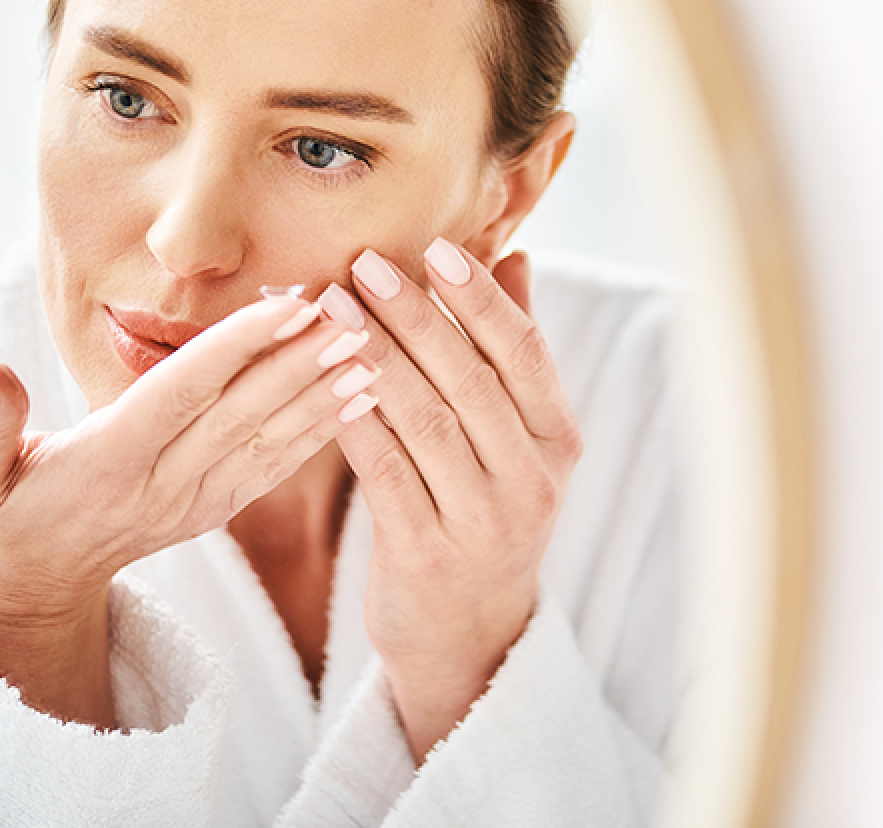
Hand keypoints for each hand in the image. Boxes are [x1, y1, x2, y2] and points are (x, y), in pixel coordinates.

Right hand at [0, 294, 379, 725]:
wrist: (34, 583)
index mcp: (111, 461)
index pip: (185, 394)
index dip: (238, 349)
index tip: (288, 306)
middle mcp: (165, 483)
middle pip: (244, 414)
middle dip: (302, 364)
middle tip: (355, 317)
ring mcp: (197, 500)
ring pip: (271, 439)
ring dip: (324, 395)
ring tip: (374, 350)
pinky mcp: (217, 507)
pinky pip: (275, 466)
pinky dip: (319, 430)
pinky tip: (358, 397)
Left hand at [324, 241, 583, 760]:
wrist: (470, 634)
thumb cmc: (485, 511)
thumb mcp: (518, 440)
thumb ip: (512, 352)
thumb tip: (515, 256)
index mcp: (557, 442)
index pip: (525, 354)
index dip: (482, 299)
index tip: (438, 247)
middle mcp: (530, 480)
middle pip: (470, 380)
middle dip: (417, 315)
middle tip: (367, 262)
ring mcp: (481, 521)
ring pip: (425, 420)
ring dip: (376, 355)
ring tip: (334, 305)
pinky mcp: (426, 554)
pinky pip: (384, 472)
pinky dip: (355, 419)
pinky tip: (325, 377)